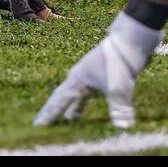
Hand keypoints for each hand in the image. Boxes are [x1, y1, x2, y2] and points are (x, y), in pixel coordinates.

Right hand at [34, 13, 161, 128]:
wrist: (131, 38)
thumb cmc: (119, 60)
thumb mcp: (118, 87)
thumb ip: (118, 108)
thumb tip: (122, 128)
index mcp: (77, 80)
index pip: (58, 102)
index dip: (47, 115)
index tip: (36, 126)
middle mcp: (79, 79)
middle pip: (62, 99)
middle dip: (53, 113)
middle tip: (42, 126)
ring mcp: (90, 78)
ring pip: (76, 98)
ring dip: (71, 111)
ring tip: (67, 124)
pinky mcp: (102, 78)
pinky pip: (89, 97)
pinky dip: (85, 106)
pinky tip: (89, 113)